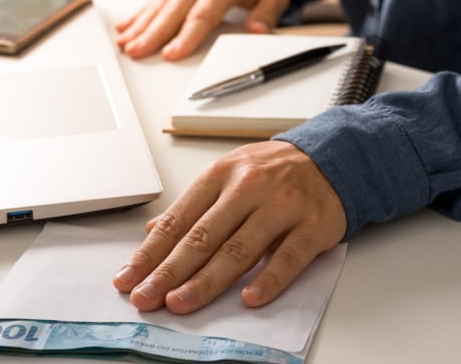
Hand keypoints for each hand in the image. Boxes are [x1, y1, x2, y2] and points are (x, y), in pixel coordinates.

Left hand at [113, 141, 345, 313]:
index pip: (178, 220)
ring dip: (207, 280)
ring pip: (240, 248)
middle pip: (202, 236)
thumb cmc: (274, 171)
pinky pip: (289, 256)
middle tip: (146, 298)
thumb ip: (193, 207)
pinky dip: (269, 279)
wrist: (333, 157)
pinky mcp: (314, 225)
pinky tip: (249, 299)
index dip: (150, 253)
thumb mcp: (228, 175)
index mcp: (221, 175)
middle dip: (169, 271)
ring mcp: (282, 206)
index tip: (128, 279)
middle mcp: (248, 188)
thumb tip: (152, 231)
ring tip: (181, 303)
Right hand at [115, 0, 291, 60]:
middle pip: (173, 11)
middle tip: (137, 52)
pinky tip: (125, 26)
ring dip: (140, 25)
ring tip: (125, 44)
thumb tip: (258, 29)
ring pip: (159, 5)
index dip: (186, 36)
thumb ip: (267, 12)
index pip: (202, 14)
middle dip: (153, 34)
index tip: (173, 54)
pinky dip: (139, 14)